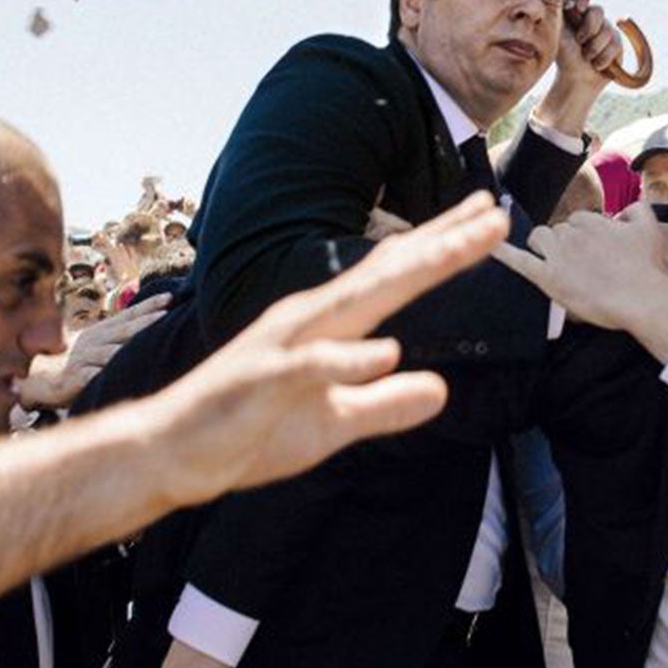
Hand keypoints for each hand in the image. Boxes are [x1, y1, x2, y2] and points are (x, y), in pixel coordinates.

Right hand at [15, 292, 170, 410]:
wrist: (48, 378)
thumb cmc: (84, 360)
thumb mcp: (102, 343)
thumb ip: (123, 335)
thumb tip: (156, 322)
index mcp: (103, 330)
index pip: (129, 315)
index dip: (149, 306)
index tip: (170, 297)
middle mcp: (94, 341)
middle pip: (123, 330)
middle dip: (145, 322)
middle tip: (165, 314)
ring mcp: (84, 358)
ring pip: (110, 353)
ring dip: (128, 349)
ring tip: (150, 345)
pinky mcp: (77, 378)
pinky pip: (92, 376)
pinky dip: (103, 376)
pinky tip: (115, 375)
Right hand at [146, 193, 505, 507]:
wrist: (172, 455)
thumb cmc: (249, 432)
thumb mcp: (334, 424)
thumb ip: (385, 405)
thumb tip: (440, 390)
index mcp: (328, 326)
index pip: (394, 279)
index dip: (442, 251)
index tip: (490, 222)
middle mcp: (310, 321)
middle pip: (386, 275)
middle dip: (441, 243)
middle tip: (495, 213)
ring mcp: (285, 346)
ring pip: (356, 303)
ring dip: (407, 273)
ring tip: (457, 250)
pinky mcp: (262, 381)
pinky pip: (311, 367)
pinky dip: (347, 358)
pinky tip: (386, 350)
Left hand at [494, 210, 667, 360]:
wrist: (644, 299)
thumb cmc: (648, 268)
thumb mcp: (651, 228)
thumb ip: (638, 209)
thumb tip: (625, 209)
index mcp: (592, 221)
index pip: (578, 220)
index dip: (584, 236)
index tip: (592, 250)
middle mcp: (571, 233)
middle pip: (558, 230)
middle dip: (566, 243)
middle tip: (582, 264)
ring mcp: (558, 255)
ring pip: (539, 239)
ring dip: (545, 248)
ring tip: (557, 263)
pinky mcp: (548, 278)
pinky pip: (520, 261)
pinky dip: (505, 254)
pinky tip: (493, 248)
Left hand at [537, 0, 621, 133]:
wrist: (577, 79)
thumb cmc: (564, 56)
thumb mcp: (558, 33)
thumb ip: (561, 12)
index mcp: (574, 11)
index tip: (579, 8)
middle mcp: (591, 17)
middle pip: (597, 10)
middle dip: (589, 28)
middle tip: (580, 41)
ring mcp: (605, 28)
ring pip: (607, 29)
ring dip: (594, 47)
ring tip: (586, 58)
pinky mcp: (616, 42)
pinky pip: (615, 44)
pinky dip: (603, 57)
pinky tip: (597, 64)